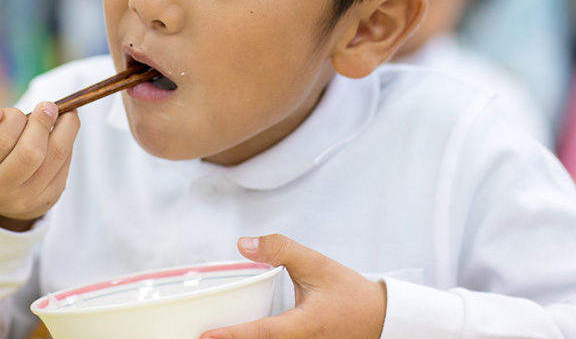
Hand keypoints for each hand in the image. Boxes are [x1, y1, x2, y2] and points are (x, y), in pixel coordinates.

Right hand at [0, 102, 80, 231]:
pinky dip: (69, 142)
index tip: (16, 112)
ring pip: (55, 156)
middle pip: (31, 152)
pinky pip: (65, 163)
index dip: (13, 118)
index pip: (0, 140)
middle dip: (43, 122)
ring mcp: (24, 199)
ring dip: (66, 128)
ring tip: (64, 113)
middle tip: (47, 106)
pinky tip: (64, 131)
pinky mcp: (48, 198)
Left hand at [202, 234, 386, 338]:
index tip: (205, 336)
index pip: (262, 334)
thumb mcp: (317, 264)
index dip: (233, 336)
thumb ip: (281, 250)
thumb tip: (244, 244)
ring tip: (210, 337)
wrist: (378, 319)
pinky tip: (232, 336)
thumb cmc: (350, 294)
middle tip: (197, 335)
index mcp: (303, 327)